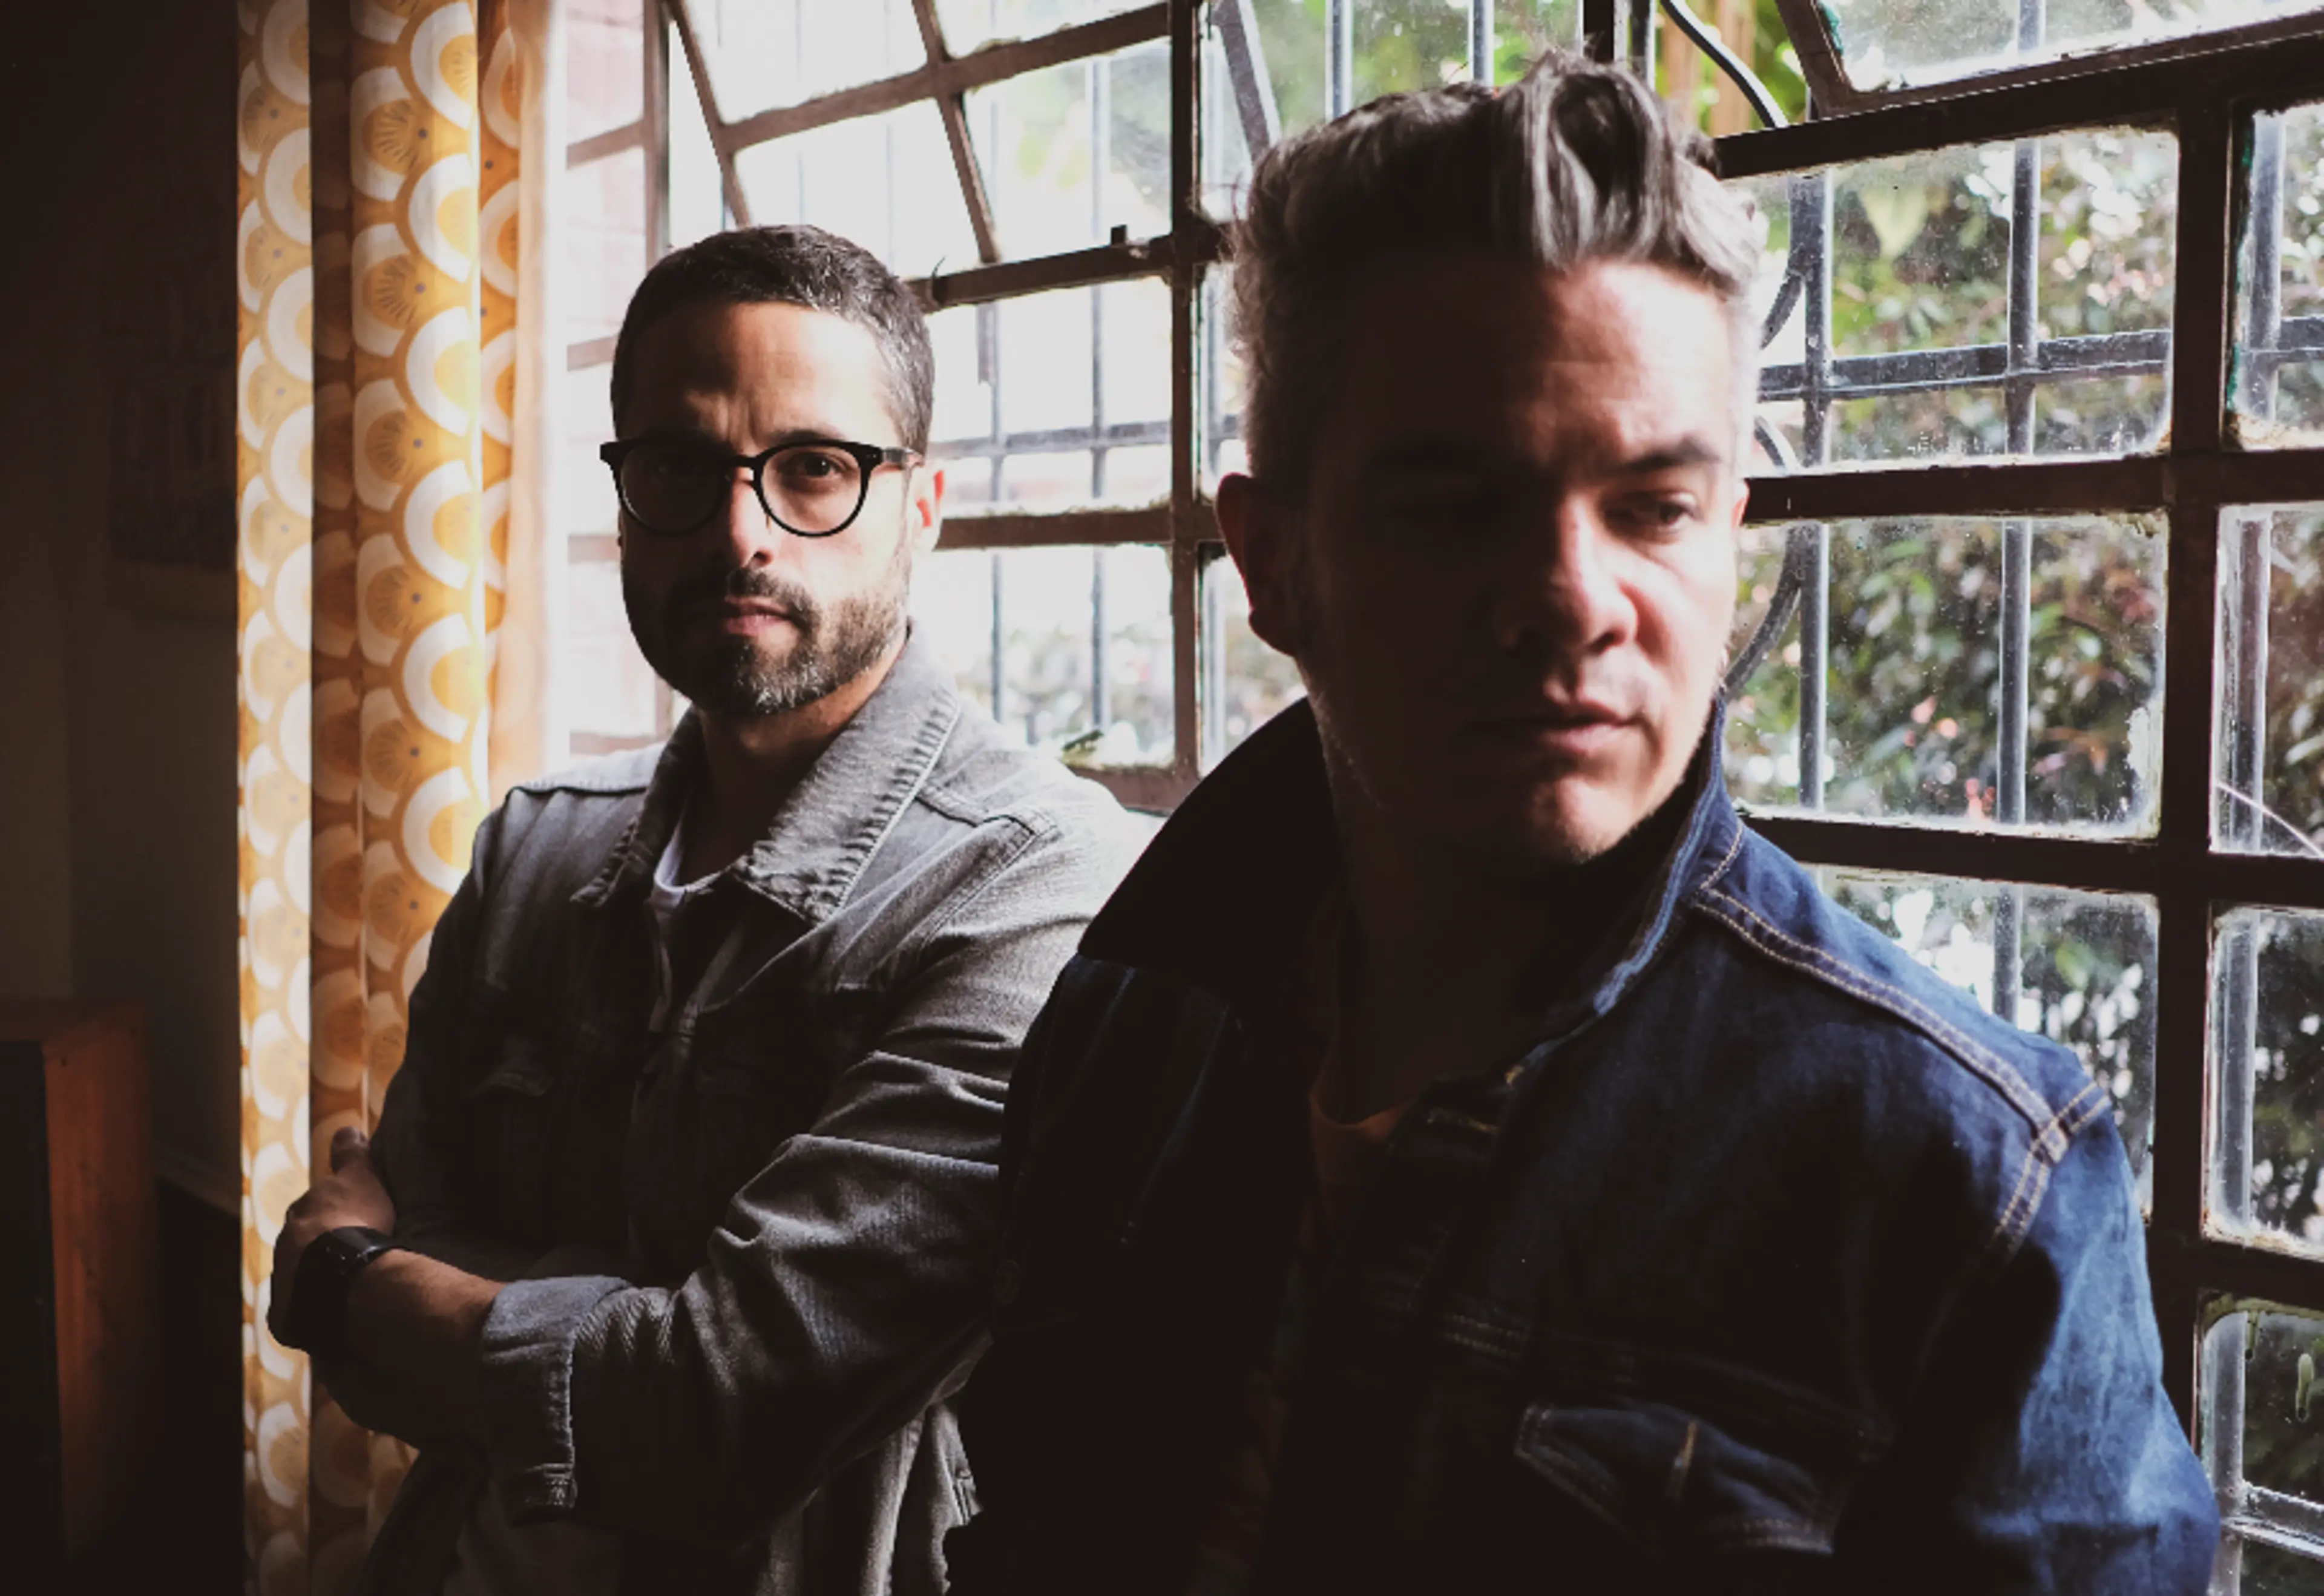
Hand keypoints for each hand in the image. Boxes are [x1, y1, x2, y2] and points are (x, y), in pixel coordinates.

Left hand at [267, 1127, 397, 1346]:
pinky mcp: (284, 1314)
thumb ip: (351, 1155)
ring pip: (298, 1275)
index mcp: (302, 1212)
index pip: (313, 1207)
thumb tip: (345, 1128)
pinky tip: (330, 1314)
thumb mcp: (361, 1178)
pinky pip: (299, 1309)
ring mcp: (282, 1281)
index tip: (348, 1216)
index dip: (331, 1211)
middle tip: (344, 1251)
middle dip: (317, 1244)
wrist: (340, 1276)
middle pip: (301, 1242)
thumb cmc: (356, 1220)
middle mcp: (284, 1244)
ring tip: (342, 1285)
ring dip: (313, 1277)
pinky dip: (311, 1309)